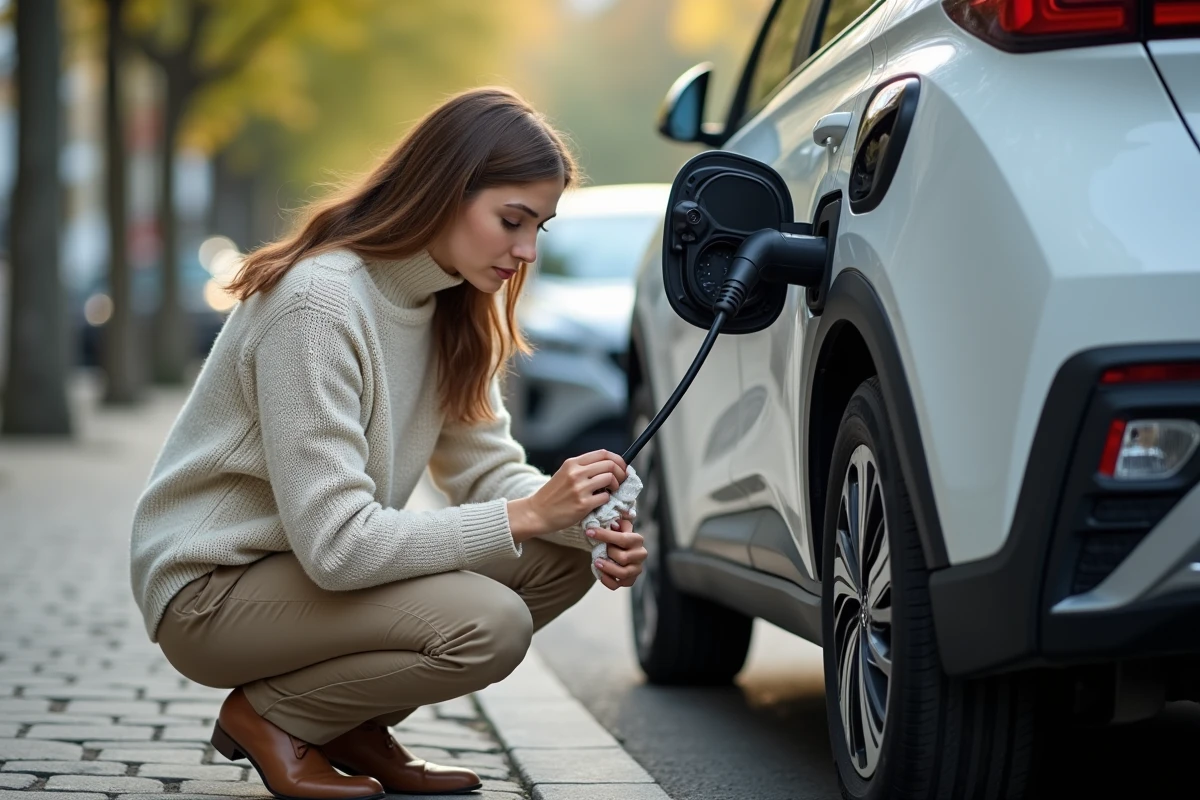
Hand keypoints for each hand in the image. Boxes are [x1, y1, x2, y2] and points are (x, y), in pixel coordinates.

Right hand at [507, 450, 626, 542]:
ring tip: (610, 491)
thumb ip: (583, 468)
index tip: (622, 467)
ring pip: (610, 479)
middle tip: (621, 481)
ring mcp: (579, 488)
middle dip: (621, 473)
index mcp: (572, 463)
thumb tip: (609, 466)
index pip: (603, 453)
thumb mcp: (564, 474)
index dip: (618, 459)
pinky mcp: (582, 504)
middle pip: (610, 465)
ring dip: (616, 486)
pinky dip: (607, 499)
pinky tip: (600, 502)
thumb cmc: (552, 495)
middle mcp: (576, 473)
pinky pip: (605, 497)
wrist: (536, 512)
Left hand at [587, 516, 646, 590]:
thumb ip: (616, 523)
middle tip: (597, 552)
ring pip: (623, 573)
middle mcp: (640, 554)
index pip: (622, 538)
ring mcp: (636, 569)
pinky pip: (618, 585)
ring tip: (596, 562)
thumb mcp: (617, 527)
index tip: (589, 531)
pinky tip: (600, 573)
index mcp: (637, 539)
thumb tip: (613, 524)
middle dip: (608, 554)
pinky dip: (607, 581)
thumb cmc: (617, 537)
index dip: (605, 535)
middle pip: (623, 558)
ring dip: (607, 568)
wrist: (620, 550)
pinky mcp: (630, 580)